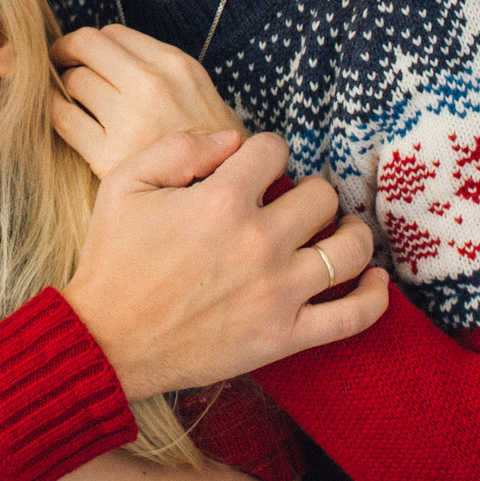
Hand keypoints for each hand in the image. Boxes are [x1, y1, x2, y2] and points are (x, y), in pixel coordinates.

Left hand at [51, 25, 238, 179]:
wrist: (220, 193)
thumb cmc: (210, 146)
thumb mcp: (197, 92)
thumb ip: (159, 69)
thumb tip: (111, 53)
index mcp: (174, 65)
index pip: (114, 33)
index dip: (93, 43)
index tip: (84, 54)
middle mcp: (151, 85)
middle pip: (86, 45)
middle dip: (65, 51)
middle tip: (59, 62)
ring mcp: (128, 118)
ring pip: (73, 80)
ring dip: (62, 84)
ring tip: (65, 95)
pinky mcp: (107, 154)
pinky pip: (63, 118)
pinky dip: (53, 110)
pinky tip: (59, 113)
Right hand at [61, 131, 387, 400]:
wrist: (104, 341)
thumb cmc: (112, 261)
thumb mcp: (124, 183)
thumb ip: (178, 147)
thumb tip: (231, 139)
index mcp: (221, 200)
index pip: (273, 151)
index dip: (266, 151)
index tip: (258, 166)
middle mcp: (258, 241)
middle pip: (321, 195)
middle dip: (308, 190)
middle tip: (292, 202)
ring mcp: (277, 291)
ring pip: (351, 249)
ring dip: (351, 233)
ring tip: (340, 230)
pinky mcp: (285, 336)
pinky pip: (353, 316)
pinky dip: (375, 297)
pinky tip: (375, 279)